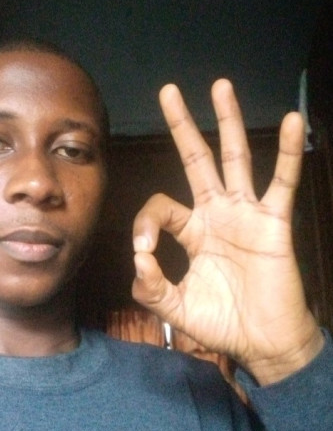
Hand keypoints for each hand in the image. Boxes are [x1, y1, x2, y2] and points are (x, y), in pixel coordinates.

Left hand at [132, 80, 323, 384]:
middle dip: (182, 126)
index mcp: (194, 231)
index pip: (161, 206)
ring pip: (235, 158)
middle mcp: (218, 214)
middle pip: (196, 159)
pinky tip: (292, 121)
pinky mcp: (274, 222)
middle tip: (168, 90)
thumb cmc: (223, 324)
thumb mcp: (175, 308)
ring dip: (228, 121)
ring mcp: (246, 213)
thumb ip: (150, 287)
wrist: (263, 344)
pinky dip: (288, 152)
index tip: (144, 253)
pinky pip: (283, 181)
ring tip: (220, 86)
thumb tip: (139, 258)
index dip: (145, 224)